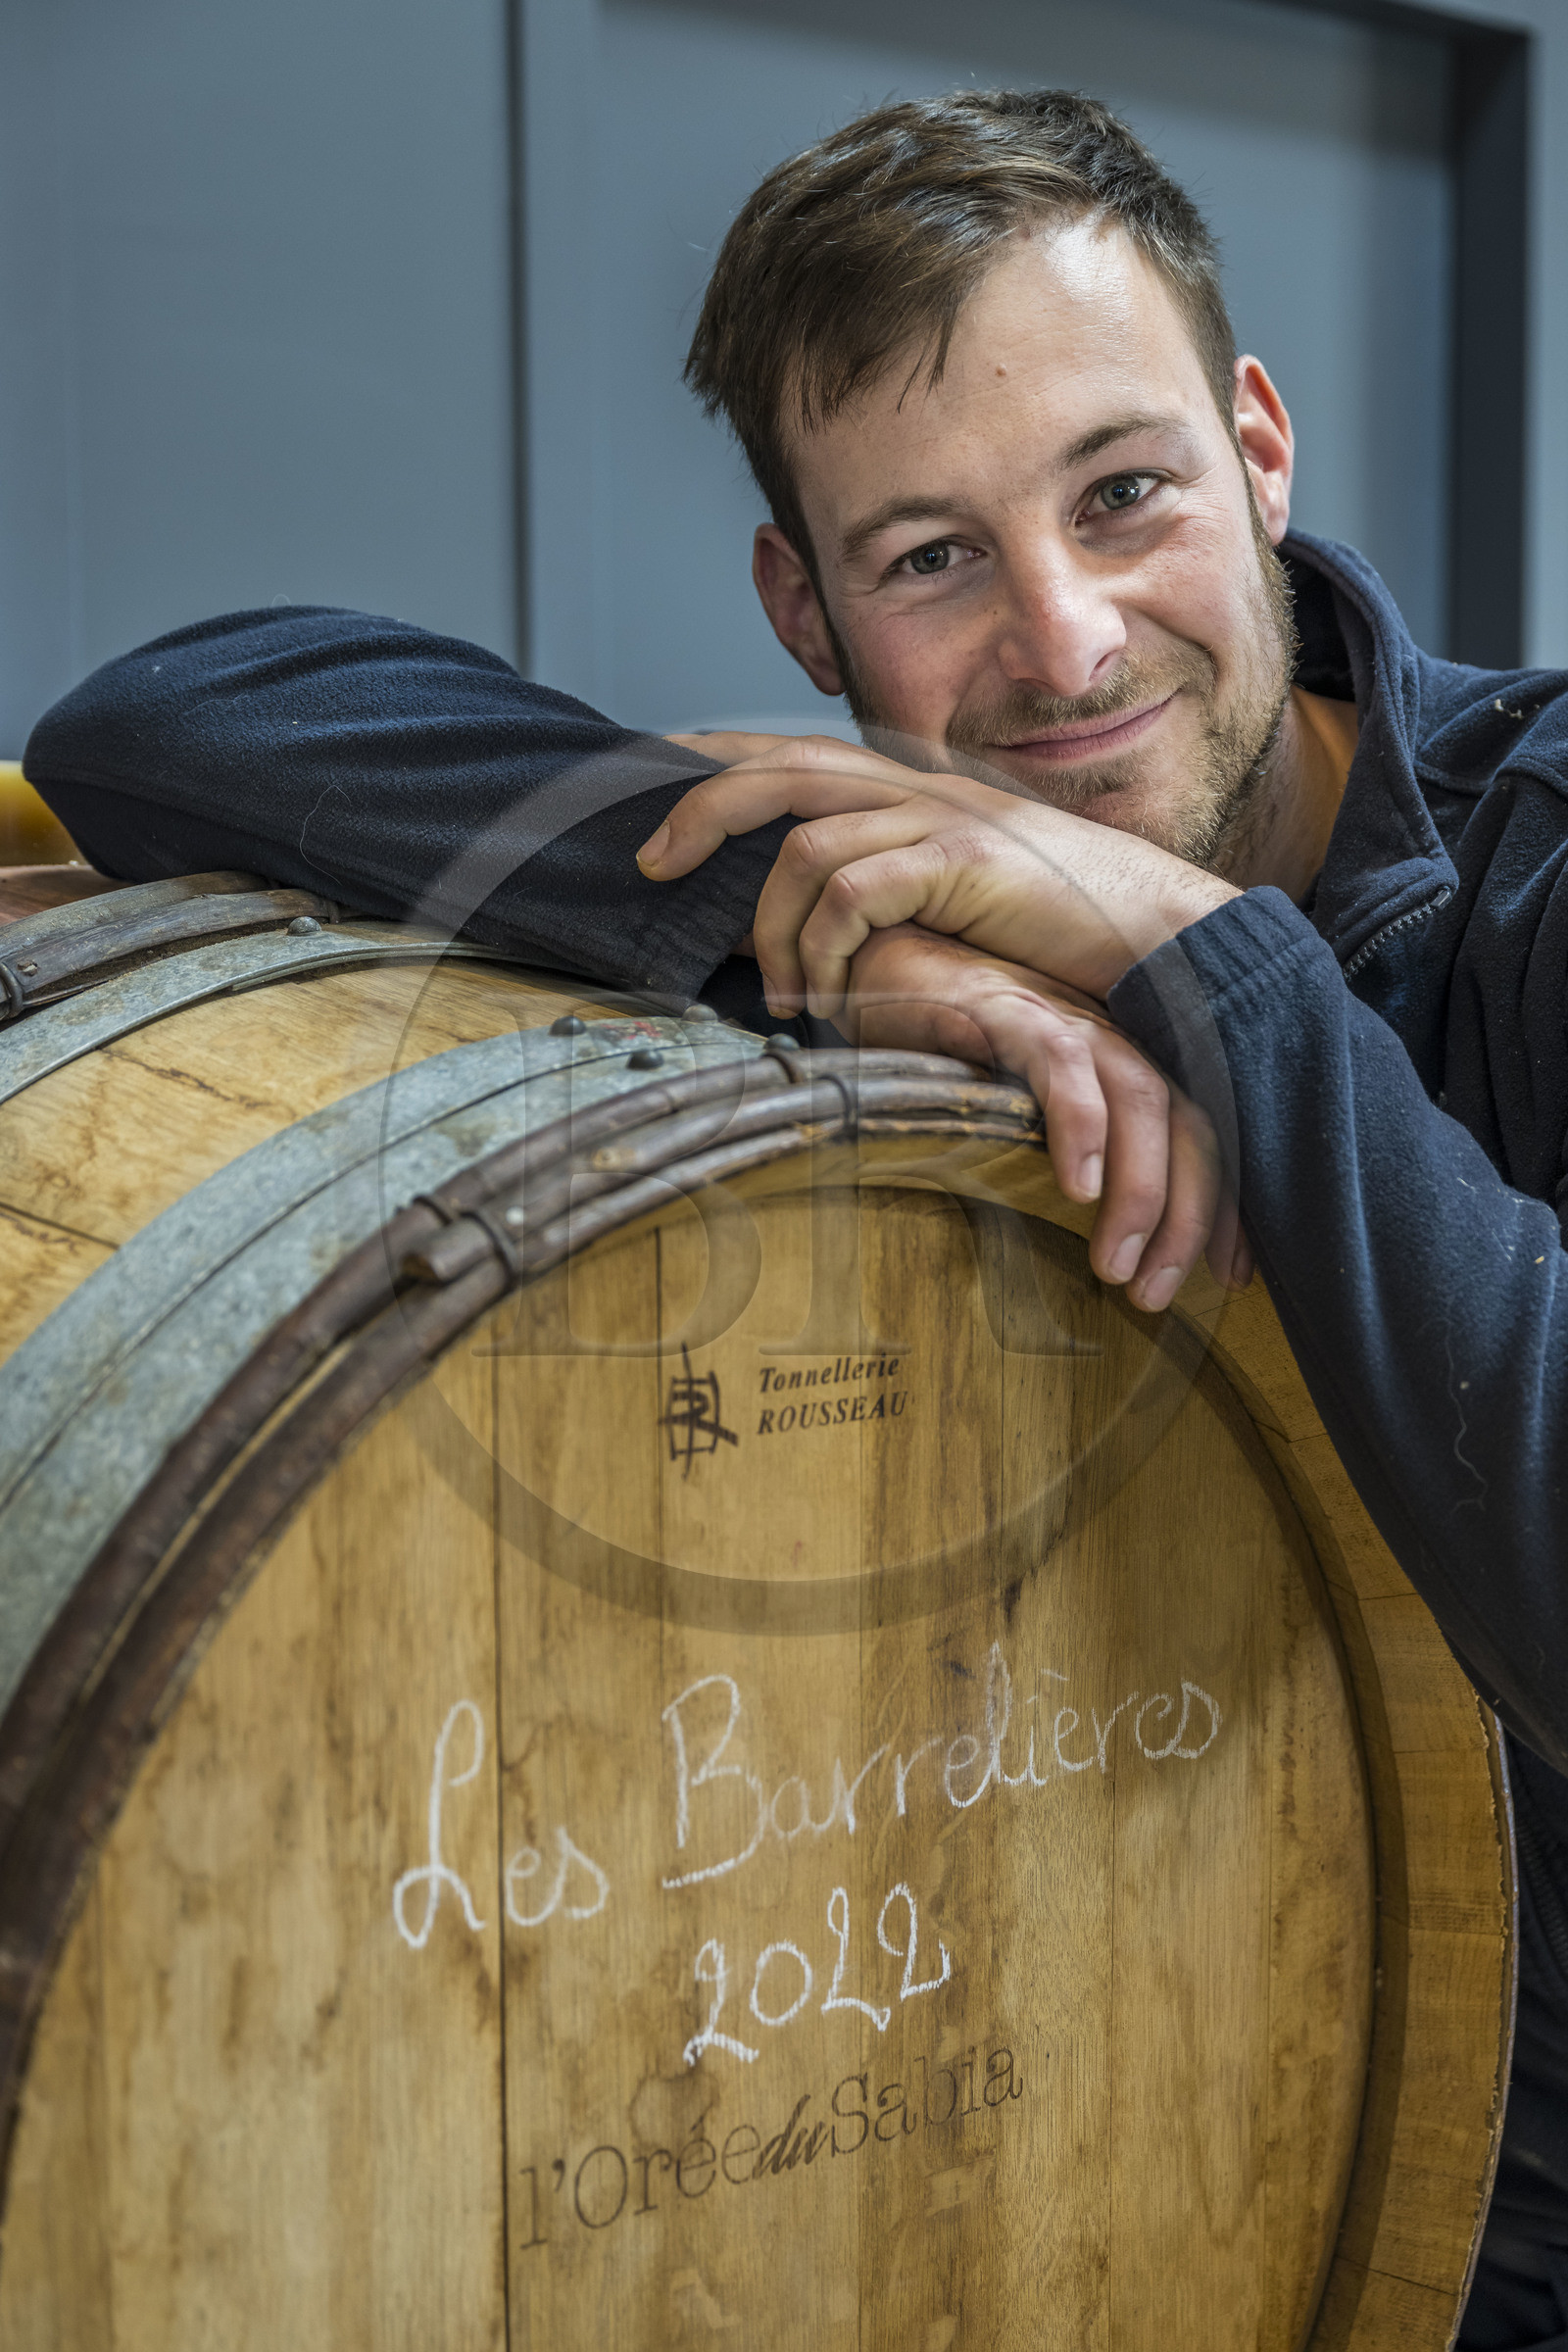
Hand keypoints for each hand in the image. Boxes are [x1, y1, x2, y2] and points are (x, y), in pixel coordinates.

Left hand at [640, 733, 1234, 1012]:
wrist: (1163, 935)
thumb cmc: (1064, 933)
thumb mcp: (966, 901)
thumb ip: (900, 896)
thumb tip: (827, 930)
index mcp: (914, 791)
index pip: (794, 751)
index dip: (718, 760)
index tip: (657, 796)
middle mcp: (920, 788)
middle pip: (779, 768)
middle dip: (698, 808)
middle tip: (648, 865)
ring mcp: (944, 819)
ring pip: (804, 844)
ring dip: (771, 927)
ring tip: (781, 997)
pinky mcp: (967, 863)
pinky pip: (856, 892)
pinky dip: (825, 948)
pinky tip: (833, 999)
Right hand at [841, 925, 1251, 1307]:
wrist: (873, 968)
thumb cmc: (941, 1054)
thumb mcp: (1011, 1118)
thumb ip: (1052, 1162)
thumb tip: (1084, 1250)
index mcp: (1118, 1067)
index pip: (1200, 1135)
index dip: (1223, 1207)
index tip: (1230, 1278)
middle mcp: (1108, 1040)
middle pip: (1186, 1124)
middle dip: (1188, 1217)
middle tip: (1158, 1293)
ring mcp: (1063, 1020)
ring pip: (1141, 1099)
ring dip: (1139, 1191)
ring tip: (1116, 1266)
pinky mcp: (1009, 1009)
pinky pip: (1062, 1063)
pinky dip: (1080, 1125)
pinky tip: (1077, 1189)